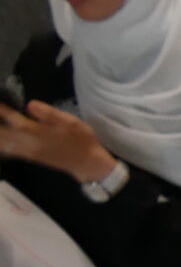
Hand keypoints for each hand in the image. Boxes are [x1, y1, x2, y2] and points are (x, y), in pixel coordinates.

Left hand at [0, 101, 117, 185]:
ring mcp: (27, 151)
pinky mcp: (30, 157)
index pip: (13, 119)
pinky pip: (9, 151)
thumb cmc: (81, 139)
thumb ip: (49, 113)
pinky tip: (2, 141)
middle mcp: (28, 142)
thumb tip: (29, 104)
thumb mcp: (71, 122)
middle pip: (2, 133)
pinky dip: (2, 145)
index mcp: (38, 131)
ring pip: (3, 144)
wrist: (87, 162)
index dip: (2, 110)